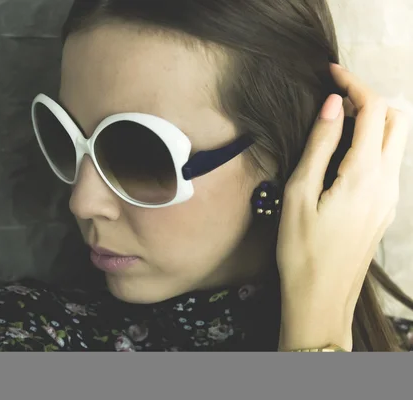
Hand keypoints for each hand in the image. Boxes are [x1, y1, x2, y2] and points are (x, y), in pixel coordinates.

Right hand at [276, 63, 409, 350]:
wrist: (322, 296)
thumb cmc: (301, 250)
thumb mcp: (298, 194)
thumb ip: (319, 146)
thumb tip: (332, 105)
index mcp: (363, 175)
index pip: (373, 111)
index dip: (353, 84)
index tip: (330, 72)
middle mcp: (387, 182)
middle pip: (397, 120)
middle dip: (370, 98)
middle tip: (335, 95)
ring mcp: (391, 196)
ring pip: (397, 140)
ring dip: (374, 120)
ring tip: (337, 120)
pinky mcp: (386, 208)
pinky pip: (390, 161)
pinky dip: (374, 142)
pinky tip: (344, 151)